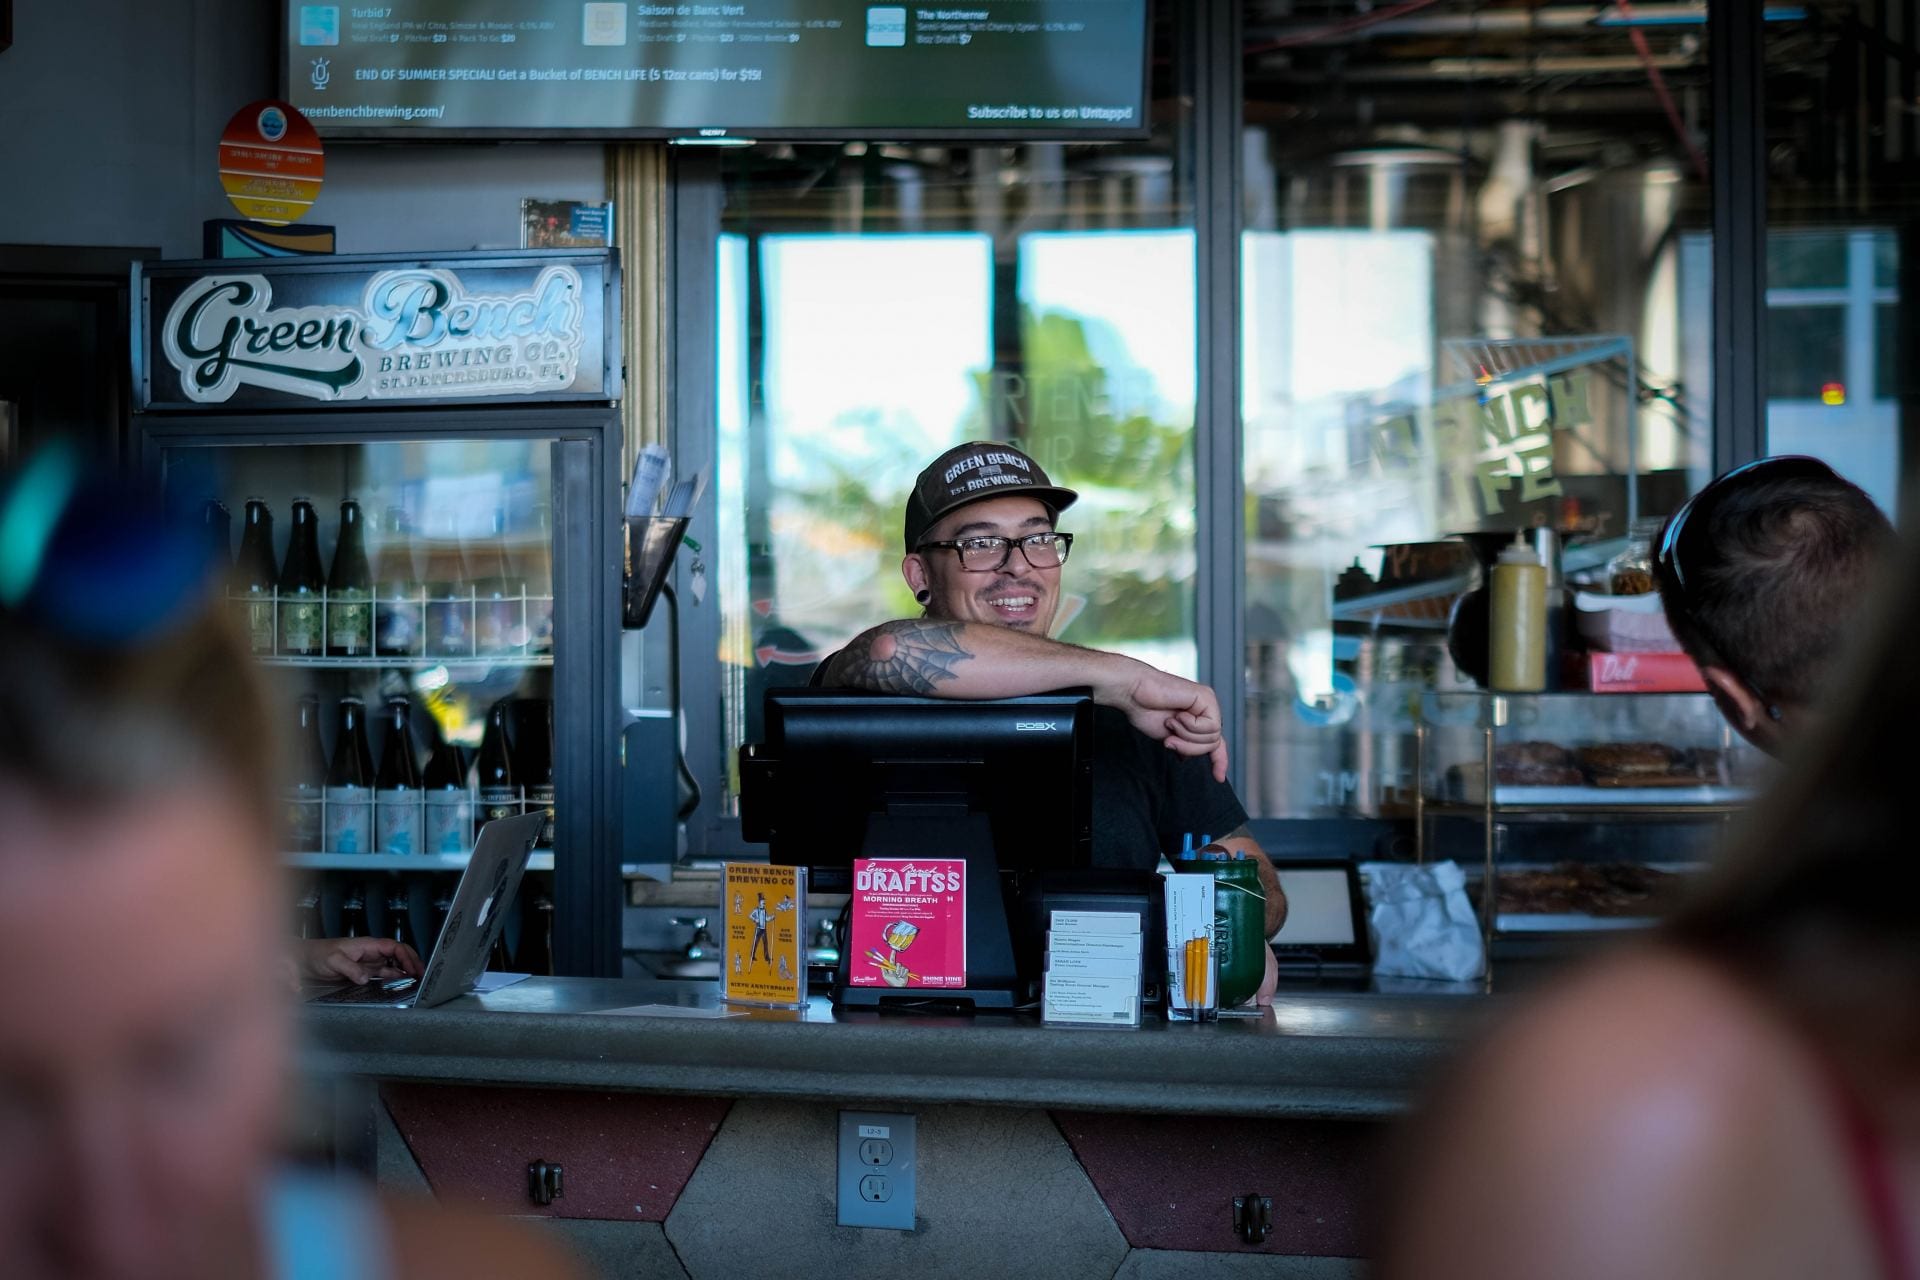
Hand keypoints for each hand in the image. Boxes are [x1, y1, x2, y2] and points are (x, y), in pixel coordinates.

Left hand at [298, 936, 424, 985]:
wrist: (304, 960)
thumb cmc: (317, 954)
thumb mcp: (333, 960)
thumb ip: (350, 969)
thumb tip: (365, 978)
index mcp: (367, 945)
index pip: (394, 947)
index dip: (407, 956)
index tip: (414, 968)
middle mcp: (370, 953)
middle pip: (398, 954)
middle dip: (412, 962)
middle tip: (422, 975)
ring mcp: (367, 962)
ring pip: (393, 964)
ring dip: (405, 970)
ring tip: (415, 980)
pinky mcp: (363, 971)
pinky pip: (384, 973)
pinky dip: (394, 977)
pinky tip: (399, 983)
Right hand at [1111, 663, 1229, 781]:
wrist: (1135, 693)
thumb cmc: (1145, 710)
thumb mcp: (1169, 736)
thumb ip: (1184, 745)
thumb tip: (1188, 758)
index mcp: (1198, 718)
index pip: (1216, 743)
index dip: (1219, 761)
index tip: (1219, 778)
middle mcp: (1205, 709)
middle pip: (1213, 744)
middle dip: (1189, 747)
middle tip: (1169, 739)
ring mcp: (1207, 702)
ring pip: (1212, 737)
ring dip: (1187, 736)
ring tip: (1171, 723)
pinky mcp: (1206, 697)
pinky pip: (1210, 726)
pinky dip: (1191, 726)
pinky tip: (1178, 715)